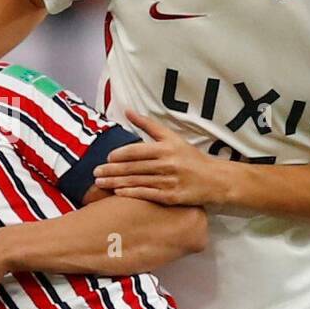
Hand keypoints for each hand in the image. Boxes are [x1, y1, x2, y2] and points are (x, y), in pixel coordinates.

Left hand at [92, 109, 229, 205]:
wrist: (214, 179)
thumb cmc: (189, 157)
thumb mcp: (171, 137)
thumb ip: (148, 125)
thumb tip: (127, 111)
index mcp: (165, 148)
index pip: (136, 151)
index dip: (119, 155)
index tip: (107, 158)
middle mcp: (166, 164)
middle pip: (133, 167)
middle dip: (111, 171)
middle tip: (95, 172)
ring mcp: (168, 182)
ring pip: (136, 182)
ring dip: (116, 183)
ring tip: (99, 183)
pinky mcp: (171, 197)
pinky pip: (147, 195)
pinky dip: (131, 194)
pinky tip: (118, 193)